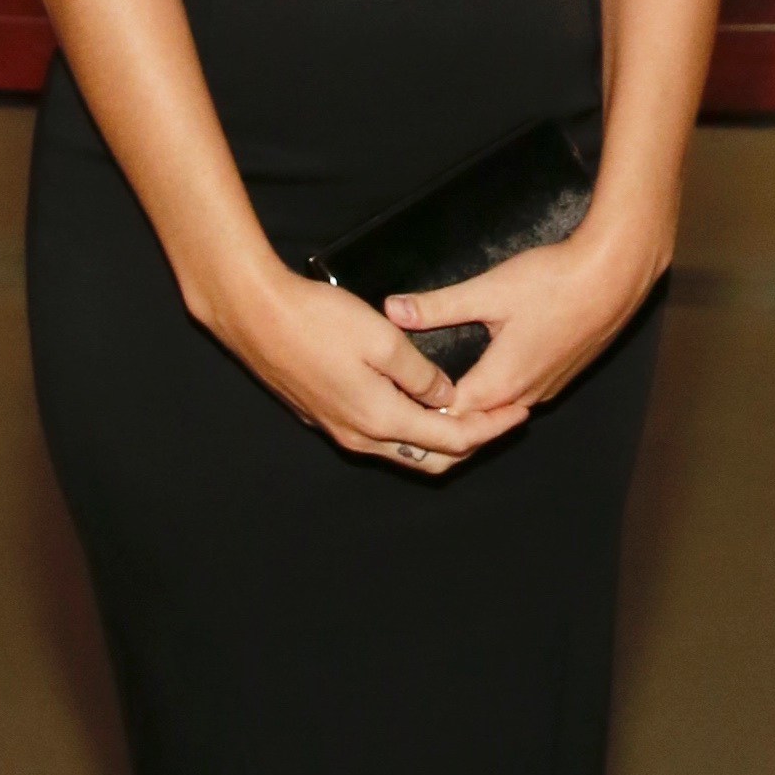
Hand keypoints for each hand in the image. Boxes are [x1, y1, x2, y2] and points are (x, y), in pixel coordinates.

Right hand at [235, 272, 538, 471]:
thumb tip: (447, 396)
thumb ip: (421, 373)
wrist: (254, 316)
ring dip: (439, 438)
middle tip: (502, 418)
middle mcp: (359, 437)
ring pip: (402, 450)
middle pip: (430, 458)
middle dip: (471, 442)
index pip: (453, 439)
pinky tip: (418, 402)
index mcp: (380, 419)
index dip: (491, 427)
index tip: (520, 412)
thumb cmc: (317, 320)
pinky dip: (409, 428)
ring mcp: (337, 429)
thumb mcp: (382, 339)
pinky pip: (377, 436)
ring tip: (469, 413)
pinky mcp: (321, 416)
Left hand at [387, 218, 664, 433]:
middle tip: (408, 404)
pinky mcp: (561, 376)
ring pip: (500, 413)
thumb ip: (438, 305)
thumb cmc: (553, 282)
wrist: (615, 275)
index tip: (394, 399)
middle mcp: (525, 397)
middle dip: (443, 418)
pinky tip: (483, 375)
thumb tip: (391, 310)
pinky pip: (520, 398)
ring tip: (436, 395)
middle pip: (476, 425)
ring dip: (472, 409)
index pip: (450, 419)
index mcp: (501, 383)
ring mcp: (547, 389)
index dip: (421, 411)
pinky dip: (496, 397)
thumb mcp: (488, 291)